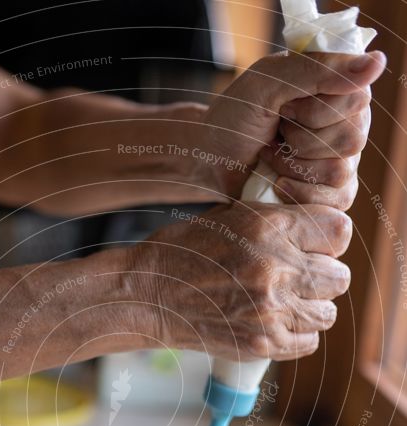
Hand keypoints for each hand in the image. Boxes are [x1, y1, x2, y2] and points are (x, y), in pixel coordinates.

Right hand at [131, 202, 351, 360]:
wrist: (149, 295)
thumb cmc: (187, 251)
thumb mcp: (233, 216)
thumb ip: (281, 222)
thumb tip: (322, 233)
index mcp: (269, 226)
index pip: (339, 232)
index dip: (328, 241)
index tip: (314, 247)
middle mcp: (274, 267)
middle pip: (339, 277)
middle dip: (322, 278)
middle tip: (297, 279)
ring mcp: (269, 309)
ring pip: (326, 313)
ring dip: (310, 309)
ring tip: (285, 303)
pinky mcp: (262, 343)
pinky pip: (309, 342)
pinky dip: (297, 335)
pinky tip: (276, 323)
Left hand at [198, 51, 385, 208]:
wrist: (209, 162)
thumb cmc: (234, 119)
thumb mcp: (265, 83)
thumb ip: (315, 70)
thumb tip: (377, 63)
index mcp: (338, 88)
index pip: (355, 100)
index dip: (315, 110)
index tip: (285, 108)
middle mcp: (347, 122)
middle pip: (350, 139)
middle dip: (301, 141)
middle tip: (276, 134)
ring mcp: (341, 161)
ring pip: (341, 172)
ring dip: (295, 167)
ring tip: (272, 157)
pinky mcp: (331, 195)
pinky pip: (335, 202)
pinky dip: (299, 194)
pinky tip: (278, 183)